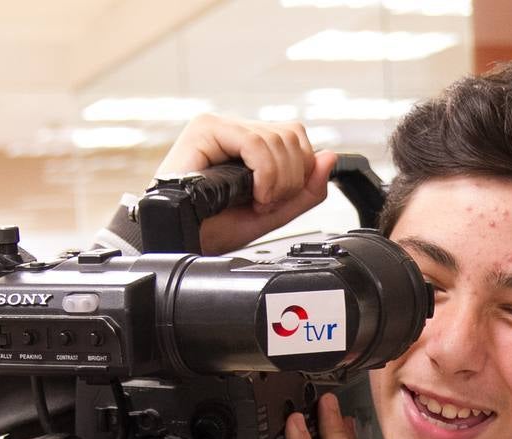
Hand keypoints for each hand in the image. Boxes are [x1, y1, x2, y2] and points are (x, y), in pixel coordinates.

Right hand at [155, 114, 336, 254]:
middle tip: (266, 203)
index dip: (300, 172)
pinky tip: (253, 194)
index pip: (296, 138)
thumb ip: (305, 191)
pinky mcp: (205, 129)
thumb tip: (330, 158)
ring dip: (277, 180)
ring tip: (256, 201)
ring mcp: (220, 126)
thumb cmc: (214, 228)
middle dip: (290, 179)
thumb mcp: (272, 213)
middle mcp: (236, 130)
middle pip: (293, 135)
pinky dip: (265, 173)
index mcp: (250, 145)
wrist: (181, 239)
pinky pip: (256, 142)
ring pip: (279, 138)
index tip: (279, 201)